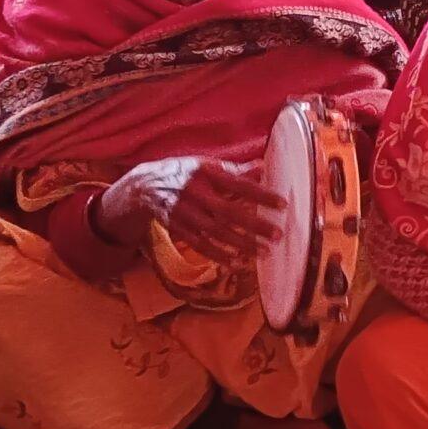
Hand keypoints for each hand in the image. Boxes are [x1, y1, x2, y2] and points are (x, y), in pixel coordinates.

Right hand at [98, 155, 285, 267]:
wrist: (144, 186)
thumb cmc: (184, 173)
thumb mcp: (206, 164)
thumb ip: (235, 169)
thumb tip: (262, 167)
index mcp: (205, 173)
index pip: (238, 184)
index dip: (260, 195)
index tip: (283, 204)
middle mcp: (194, 193)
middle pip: (228, 212)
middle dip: (254, 224)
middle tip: (278, 234)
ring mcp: (184, 213)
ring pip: (216, 232)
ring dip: (241, 244)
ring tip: (264, 252)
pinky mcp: (178, 229)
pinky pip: (200, 245)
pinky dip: (219, 256)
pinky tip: (237, 264)